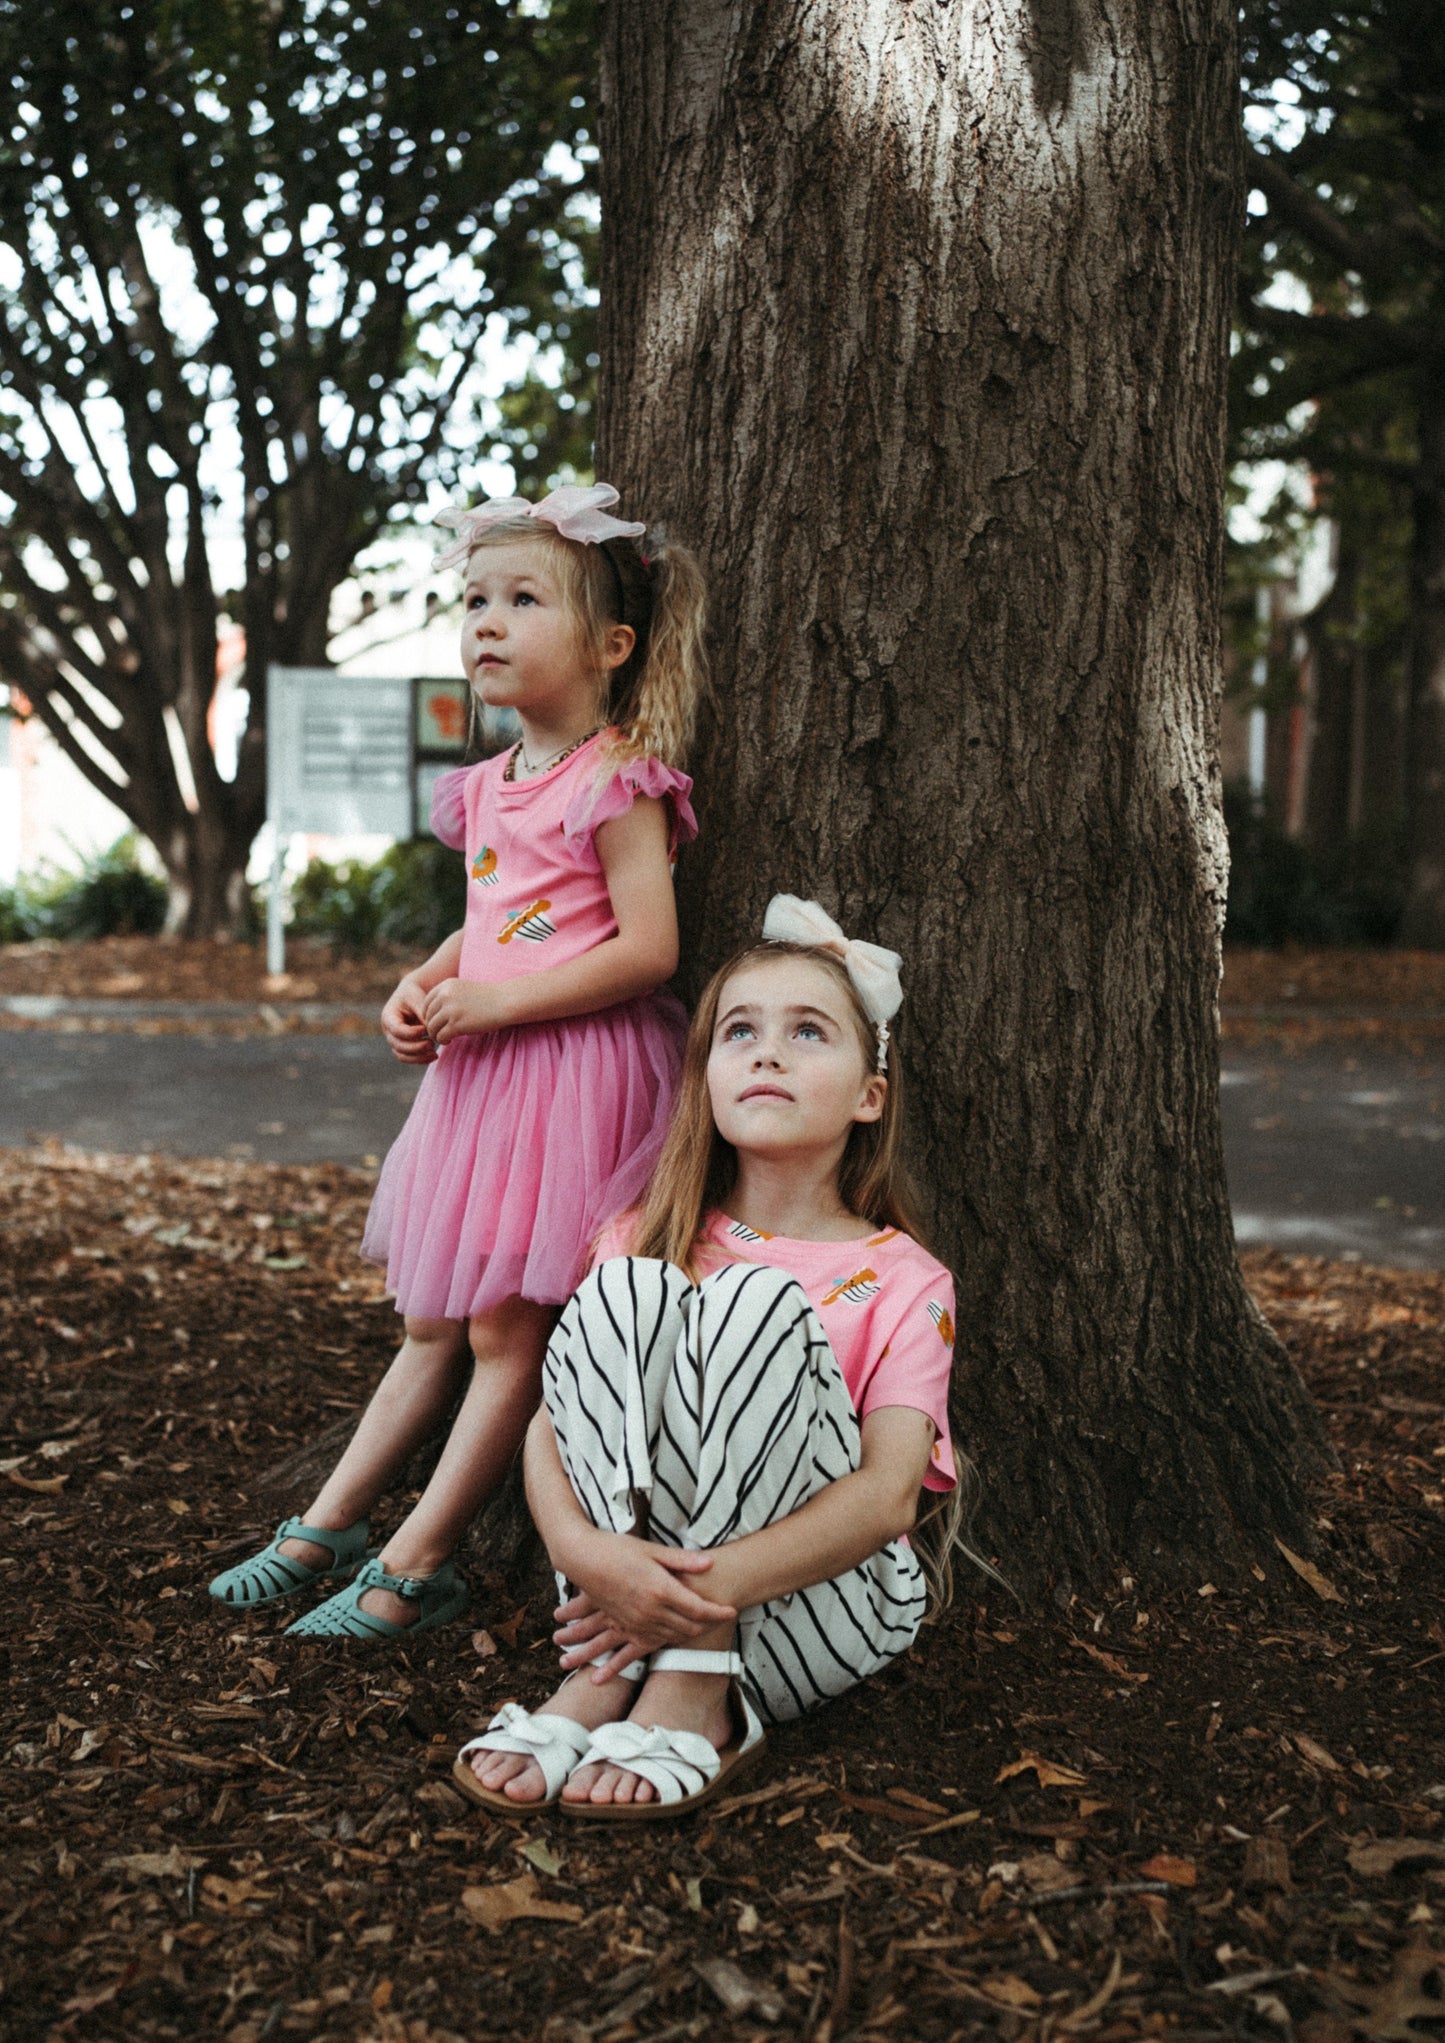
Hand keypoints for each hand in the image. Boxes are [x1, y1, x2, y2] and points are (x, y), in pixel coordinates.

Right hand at [380, 978, 436, 1063]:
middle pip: (398, 1045)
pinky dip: (421, 1059)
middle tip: (432, 1044)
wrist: (414, 995)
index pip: (396, 1030)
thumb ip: (423, 1015)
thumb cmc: (416, 995)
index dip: (411, 1033)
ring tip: (434, 1052)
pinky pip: (409, 1058)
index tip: (425, 1030)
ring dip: (418, 1057)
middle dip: (416, 1047)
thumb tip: (432, 1033)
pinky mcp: (403, 1047)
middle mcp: (388, 1031)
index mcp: (388, 1017)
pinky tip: (434, 1055)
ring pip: (402, 1055)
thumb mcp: (418, 1000)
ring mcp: (395, 1040)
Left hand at [422, 977, 507, 1044]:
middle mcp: (445, 996)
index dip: (429, 1015)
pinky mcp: (456, 1024)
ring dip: (436, 1035)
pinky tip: (450, 1041)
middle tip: (441, 1032)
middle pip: (427, 1016)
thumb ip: (447, 996)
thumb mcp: (463, 990)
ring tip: (445, 1037)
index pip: (426, 1003)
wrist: (505, 1002)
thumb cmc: (487, 998)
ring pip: (431, 1027)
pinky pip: (440, 1036)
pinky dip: (443, 1040)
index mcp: (446, 985)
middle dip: (432, 1026)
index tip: (438, 1022)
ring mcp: (450, 1010)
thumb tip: (430, 1014)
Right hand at [558, 1534, 734, 1678]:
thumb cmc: (618, 1549)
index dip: (719, 1613)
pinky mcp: (625, 1626)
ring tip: (703, 1625)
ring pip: (673, 1637)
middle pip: (690, 1627)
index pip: (699, 1610)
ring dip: (691, 1633)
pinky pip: (652, 1642)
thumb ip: (683, 1560)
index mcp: (661, 1590)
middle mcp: (650, 1611)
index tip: (732, 1610)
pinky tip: (675, 1634)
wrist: (584, 1559)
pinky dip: (668, 1641)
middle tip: (721, 1617)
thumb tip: (710, 1563)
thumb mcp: (653, 1550)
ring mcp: (637, 1622)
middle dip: (709, 1624)